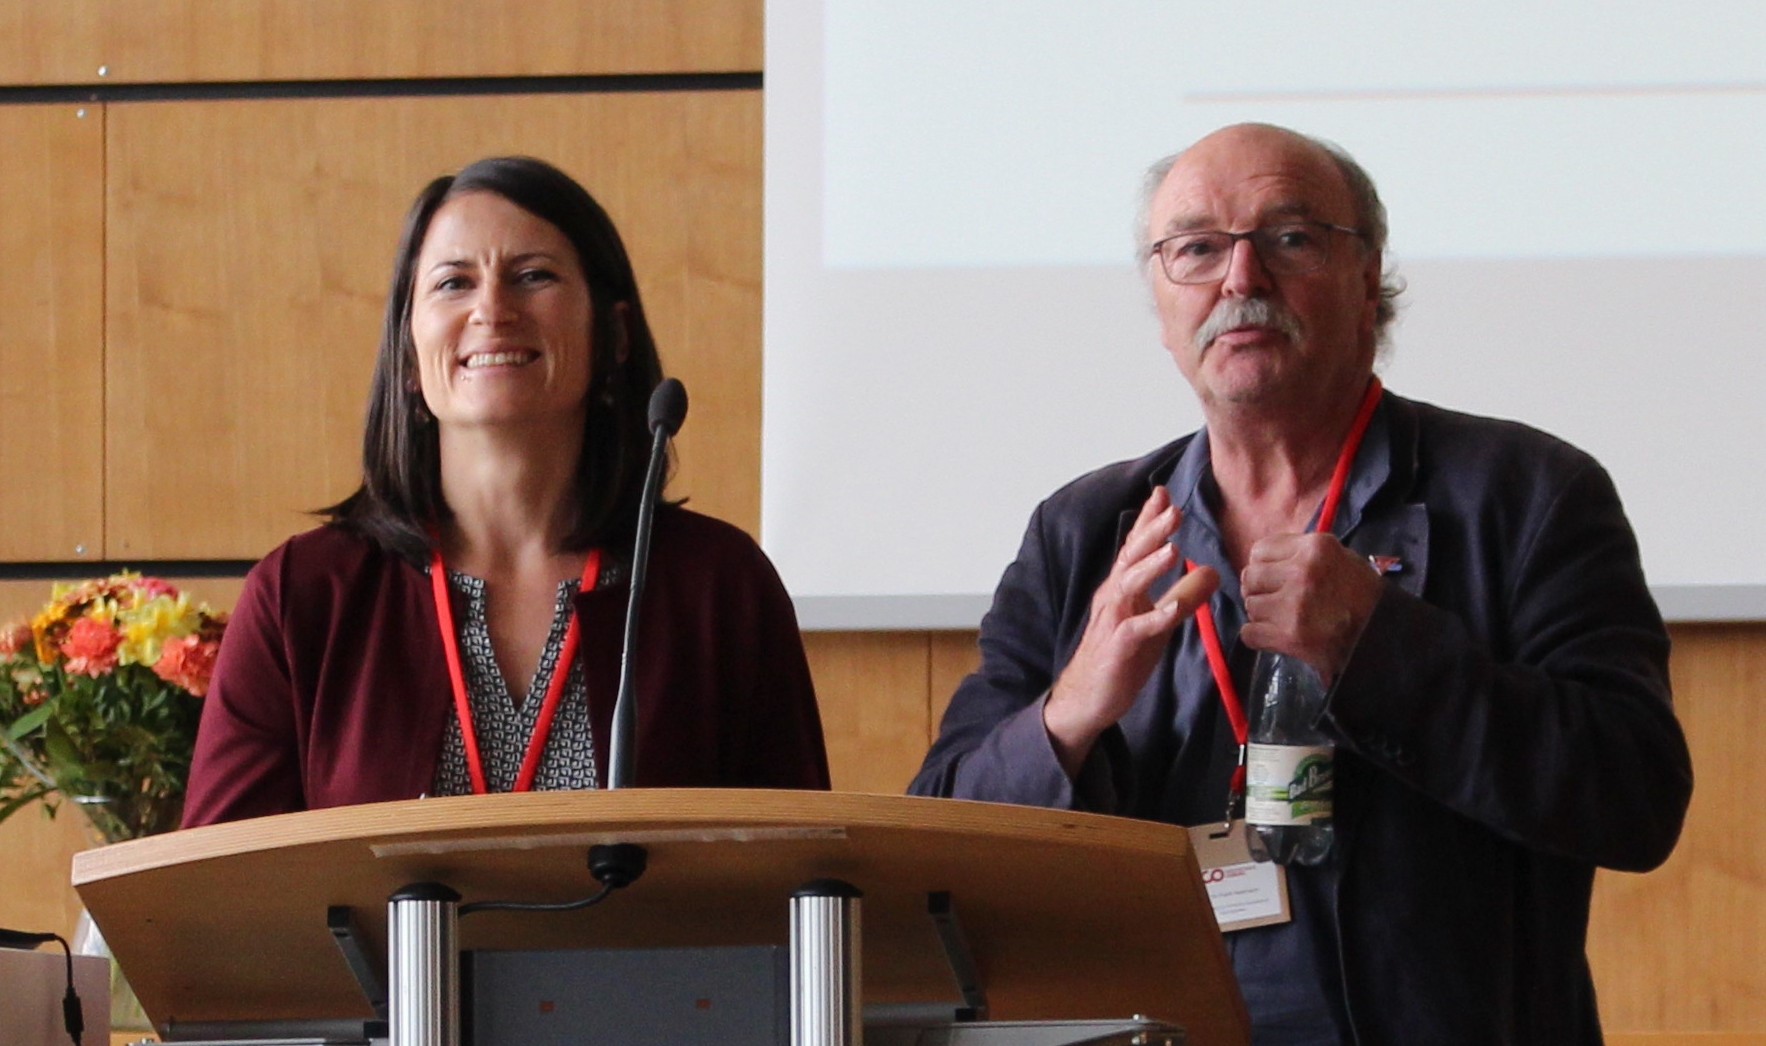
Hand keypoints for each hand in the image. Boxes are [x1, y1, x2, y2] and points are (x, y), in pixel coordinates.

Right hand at [1045, 488, 1219, 777]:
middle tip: (1173, 508)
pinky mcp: (1118, 647)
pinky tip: (1172, 608)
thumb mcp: (1158, 624)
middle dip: (1152, 531)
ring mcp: (1113, 621)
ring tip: (1173, 548)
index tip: (1163, 493)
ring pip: (1130, 586)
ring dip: (1151, 566)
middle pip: (1132, 557)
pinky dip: (1155, 617)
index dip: (1148, 520)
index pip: (1135, 548)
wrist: (1087, 698)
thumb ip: (1183, 597)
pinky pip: (1137, 629)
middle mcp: (1113, 597)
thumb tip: (1216, 573)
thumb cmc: (1121, 657)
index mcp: (1122, 588)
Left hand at [1238, 533, 1384, 681]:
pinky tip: (1278, 637)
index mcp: (1315, 547)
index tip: (1273, 578)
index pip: (1259, 550)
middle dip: (1259, 591)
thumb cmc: (1362, 595)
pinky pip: (1249, 633)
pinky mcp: (1290, 635)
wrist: (1383, 635)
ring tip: (1284, 620)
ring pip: (1250, 606)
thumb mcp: (1340, 558)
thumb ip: (1302, 554)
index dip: (1264, 566)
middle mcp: (1302, 572)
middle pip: (1250, 577)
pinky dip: (1259, 638)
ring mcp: (1294, 604)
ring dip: (1262, 616)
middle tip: (1276, 602)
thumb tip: (1264, 561)